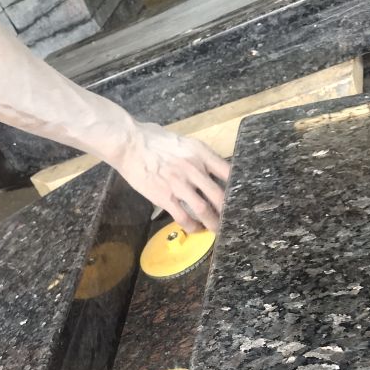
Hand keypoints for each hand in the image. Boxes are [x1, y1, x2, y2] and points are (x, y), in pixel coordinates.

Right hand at [111, 122, 230, 231]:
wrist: (129, 143)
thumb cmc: (153, 140)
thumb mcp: (184, 142)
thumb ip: (198, 156)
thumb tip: (209, 170)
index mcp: (200, 153)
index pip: (228, 172)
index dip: (237, 188)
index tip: (240, 198)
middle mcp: (194, 168)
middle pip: (220, 196)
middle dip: (227, 212)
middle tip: (231, 221)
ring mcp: (179, 184)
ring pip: (204, 210)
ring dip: (213, 223)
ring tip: (216, 229)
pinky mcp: (165, 196)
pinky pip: (184, 217)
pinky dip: (193, 226)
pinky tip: (196, 228)